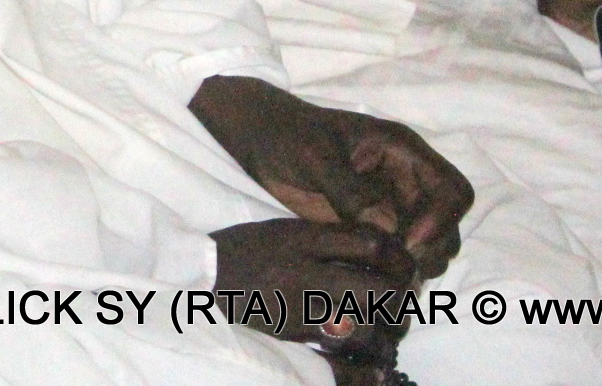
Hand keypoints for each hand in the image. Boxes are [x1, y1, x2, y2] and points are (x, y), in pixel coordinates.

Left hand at [190, 76, 469, 278]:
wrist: (255, 137)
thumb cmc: (285, 135)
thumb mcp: (315, 157)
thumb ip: (351, 191)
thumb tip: (388, 229)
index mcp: (403, 153)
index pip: (453, 191)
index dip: (442, 220)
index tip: (406, 240)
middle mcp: (405, 181)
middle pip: (447, 227)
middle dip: (428, 251)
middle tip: (392, 268)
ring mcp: (389, 206)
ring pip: (426, 247)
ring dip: (411, 266)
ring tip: (377, 275)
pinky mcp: (369, 227)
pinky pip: (393, 255)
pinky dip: (387, 270)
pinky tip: (362, 276)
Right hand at [212, 216, 414, 371]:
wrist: (196, 277)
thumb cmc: (242, 251)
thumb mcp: (283, 231)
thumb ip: (325, 239)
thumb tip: (378, 250)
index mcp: (303, 238)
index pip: (370, 243)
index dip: (399, 257)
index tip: (404, 266)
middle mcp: (303, 271)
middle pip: (376, 288)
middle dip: (399, 300)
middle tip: (400, 304)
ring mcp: (295, 309)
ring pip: (363, 328)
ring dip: (385, 336)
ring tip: (387, 337)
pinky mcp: (285, 339)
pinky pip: (334, 362)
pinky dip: (361, 373)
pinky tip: (377, 373)